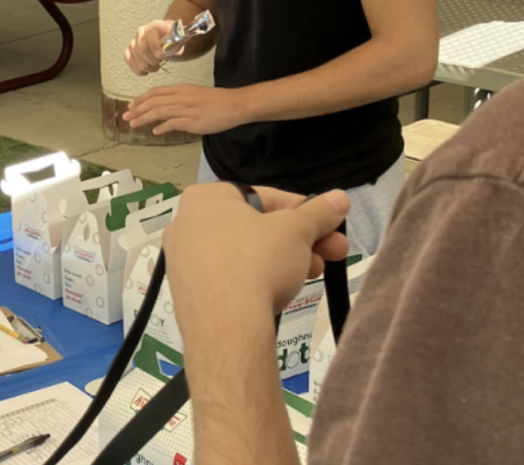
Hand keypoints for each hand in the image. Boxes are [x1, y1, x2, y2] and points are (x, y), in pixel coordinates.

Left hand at [124, 83, 248, 134]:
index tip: (131, 105)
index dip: (141, 99)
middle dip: (138, 109)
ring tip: (134, 123)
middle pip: (154, 102)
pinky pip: (173, 123)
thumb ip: (179, 100)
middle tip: (126, 116)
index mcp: (181, 89)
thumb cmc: (216, 100)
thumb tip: (165, 110)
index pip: (156, 92)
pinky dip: (162, 127)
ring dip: (144, 118)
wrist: (234, 104)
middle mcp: (181, 97)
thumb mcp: (194, 94)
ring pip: (159, 111)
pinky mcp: (193, 121)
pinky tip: (155, 131)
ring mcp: (186, 109)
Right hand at [125, 20, 178, 74]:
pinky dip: (136, 68)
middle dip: (151, 61)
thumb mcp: (179, 38)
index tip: (160, 56)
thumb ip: (178, 43)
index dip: (154, 46)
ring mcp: (133, 41)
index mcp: (154, 26)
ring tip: (154, 67)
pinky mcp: (129, 50)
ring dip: (146, 66)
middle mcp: (141, 32)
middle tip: (159, 64)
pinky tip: (145, 71)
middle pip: (141, 48)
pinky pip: (128, 60)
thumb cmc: (172, 38)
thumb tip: (177, 51)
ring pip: (134, 57)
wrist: (165, 36)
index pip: (150, 35)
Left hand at [163, 183, 349, 331]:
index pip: (264, 197)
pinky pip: (230, 278)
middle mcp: (186, 224)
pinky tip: (283, 291)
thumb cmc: (257, 261)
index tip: (330, 224)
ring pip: (245, 254)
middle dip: (301, 240)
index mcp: (204, 198)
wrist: (225, 325)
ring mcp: (183, 261)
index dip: (304, 210)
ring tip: (317, 272)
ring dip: (285, 260)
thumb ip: (318, 213)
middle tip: (336, 251)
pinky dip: (257, 279)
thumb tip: (340, 197)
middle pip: (256, 227)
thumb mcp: (296, 230)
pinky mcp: (188, 293)